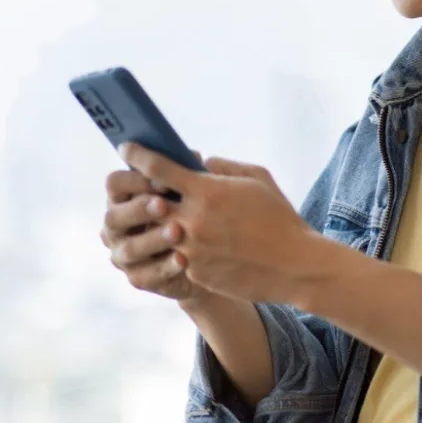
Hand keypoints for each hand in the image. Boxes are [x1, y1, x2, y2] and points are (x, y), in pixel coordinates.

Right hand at [100, 166, 205, 302]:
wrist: (208, 253)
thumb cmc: (194, 209)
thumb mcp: (190, 190)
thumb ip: (185, 174)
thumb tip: (193, 156)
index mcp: (123, 197)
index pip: (115, 183)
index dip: (136, 180)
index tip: (163, 179)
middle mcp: (116, 226)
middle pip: (114, 216)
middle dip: (139, 210)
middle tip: (164, 205)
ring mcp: (123, 254)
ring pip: (130, 248)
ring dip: (153, 239)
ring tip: (177, 231)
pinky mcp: (138, 278)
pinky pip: (147, 275)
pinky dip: (165, 267)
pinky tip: (183, 259)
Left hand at [119, 143, 321, 304]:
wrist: (295, 266)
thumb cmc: (280, 218)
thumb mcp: (258, 178)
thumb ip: (223, 166)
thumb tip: (201, 162)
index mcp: (206, 191)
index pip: (158, 167)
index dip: (137, 155)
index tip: (126, 148)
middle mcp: (192, 221)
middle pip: (150, 203)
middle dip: (147, 195)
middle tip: (149, 190)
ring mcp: (191, 251)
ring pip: (162, 234)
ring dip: (166, 226)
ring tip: (179, 222)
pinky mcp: (195, 274)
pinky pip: (180, 257)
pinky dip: (185, 250)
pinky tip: (204, 249)